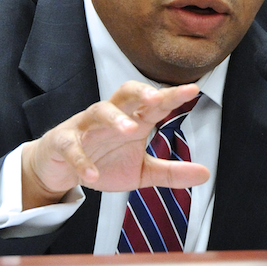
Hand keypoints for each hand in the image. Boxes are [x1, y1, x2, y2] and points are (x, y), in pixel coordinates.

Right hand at [20, 81, 210, 210]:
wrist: (60, 168)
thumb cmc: (103, 161)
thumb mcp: (141, 171)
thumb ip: (171, 172)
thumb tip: (206, 174)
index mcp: (132, 120)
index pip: (154, 103)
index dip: (171, 96)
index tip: (193, 90)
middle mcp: (110, 117)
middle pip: (126, 94)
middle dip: (141, 92)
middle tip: (157, 98)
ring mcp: (86, 127)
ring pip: (99, 112)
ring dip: (114, 119)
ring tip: (129, 130)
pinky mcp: (63, 142)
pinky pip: (72, 147)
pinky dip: (82, 160)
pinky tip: (92, 175)